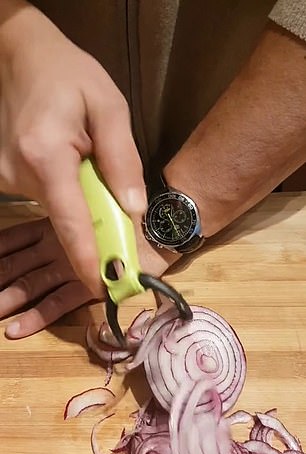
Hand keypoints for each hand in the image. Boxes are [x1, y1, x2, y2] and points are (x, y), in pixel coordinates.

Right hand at [0, 1, 146, 297]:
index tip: (105, 289)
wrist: (21, 55)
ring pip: (58, 210)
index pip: (71, 223)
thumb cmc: (68, 75)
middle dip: (99, 229)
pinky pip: (48, 198)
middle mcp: (20, 175)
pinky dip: (68, 194)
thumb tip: (134, 209)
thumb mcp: (109, 107)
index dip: (89, 260)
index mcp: (46, 157)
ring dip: (84, 204)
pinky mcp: (7, 179)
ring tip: (93, 168)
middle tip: (124, 228)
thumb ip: (122, 160)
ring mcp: (8, 179)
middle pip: (68, 220)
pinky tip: (75, 165)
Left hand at [1, 217, 179, 338]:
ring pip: (31, 285)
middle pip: (18, 266)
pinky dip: (36, 317)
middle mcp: (59, 247)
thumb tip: (52, 234)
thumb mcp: (95, 223)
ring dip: (7, 300)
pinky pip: (57, 303)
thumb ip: (77, 230)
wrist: (157, 234)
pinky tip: (16, 330)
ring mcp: (71, 267)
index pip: (19, 237)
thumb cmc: (129, 228)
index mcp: (58, 228)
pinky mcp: (87, 286)